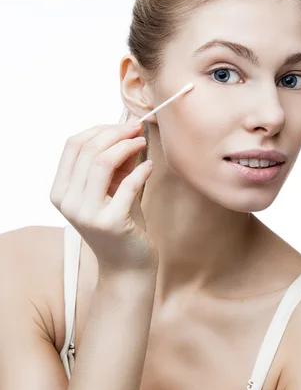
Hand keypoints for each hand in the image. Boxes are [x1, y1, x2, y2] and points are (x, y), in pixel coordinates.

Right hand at [50, 121, 158, 277]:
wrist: (127, 265)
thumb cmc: (121, 223)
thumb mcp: (112, 188)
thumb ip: (116, 161)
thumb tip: (128, 128)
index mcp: (60, 191)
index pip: (73, 145)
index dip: (99, 129)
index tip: (123, 125)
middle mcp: (68, 202)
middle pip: (88, 150)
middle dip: (116, 133)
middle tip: (137, 128)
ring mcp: (87, 214)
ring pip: (102, 162)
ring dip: (126, 146)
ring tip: (142, 142)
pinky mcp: (111, 222)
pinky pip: (127, 184)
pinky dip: (141, 170)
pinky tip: (150, 167)